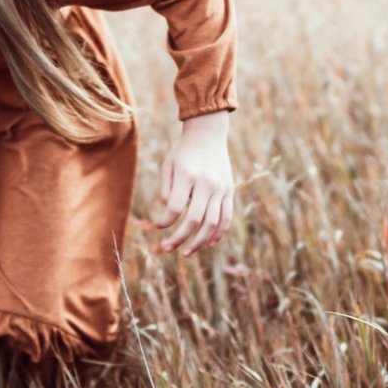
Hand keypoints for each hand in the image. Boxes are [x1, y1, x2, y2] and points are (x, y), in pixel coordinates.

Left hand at [151, 111, 234, 254]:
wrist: (208, 135)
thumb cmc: (183, 152)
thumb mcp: (168, 165)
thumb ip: (167, 189)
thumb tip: (169, 213)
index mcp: (188, 175)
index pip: (176, 207)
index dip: (166, 221)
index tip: (158, 226)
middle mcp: (206, 183)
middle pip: (194, 219)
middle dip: (180, 238)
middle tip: (168, 248)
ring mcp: (220, 188)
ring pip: (212, 223)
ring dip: (198, 241)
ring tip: (186, 252)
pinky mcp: (229, 191)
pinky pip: (226, 217)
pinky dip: (219, 233)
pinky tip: (208, 243)